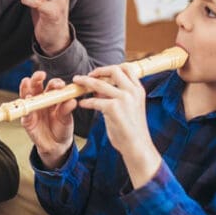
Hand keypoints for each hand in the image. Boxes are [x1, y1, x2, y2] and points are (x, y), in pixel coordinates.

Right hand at [19, 71, 75, 168]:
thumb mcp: (66, 119)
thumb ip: (66, 110)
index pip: (52, 86)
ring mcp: (33, 109)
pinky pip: (25, 112)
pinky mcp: (27, 120)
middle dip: (37, 78)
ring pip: (27, 95)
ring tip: (27, 82)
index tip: (60, 84)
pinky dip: (25, 105)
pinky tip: (26, 99)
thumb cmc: (62, 128)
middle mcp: (41, 101)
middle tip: (40, 75)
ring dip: (26, 88)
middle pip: (37, 86)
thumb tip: (72, 101)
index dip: (55, 83)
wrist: (56, 145)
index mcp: (53, 98)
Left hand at [73, 64, 160, 186]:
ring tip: (76, 82)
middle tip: (87, 75)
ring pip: (99, 84)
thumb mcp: (129, 107)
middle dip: (98, 70)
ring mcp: (124, 99)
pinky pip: (94, 101)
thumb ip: (117, 96)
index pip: (127, 68)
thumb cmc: (132, 129)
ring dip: (85, 82)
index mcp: (138, 90)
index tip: (100, 72)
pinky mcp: (114, 109)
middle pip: (114, 70)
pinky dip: (86, 102)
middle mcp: (133, 91)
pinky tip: (82, 104)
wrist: (137, 146)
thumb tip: (98, 89)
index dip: (111, 68)